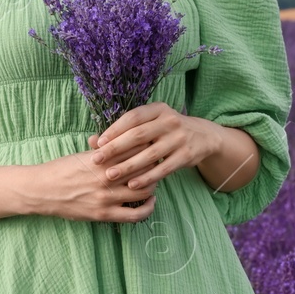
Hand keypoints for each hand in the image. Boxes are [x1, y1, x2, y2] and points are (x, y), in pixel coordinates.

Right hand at [31, 150, 157, 223]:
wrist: (41, 191)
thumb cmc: (61, 169)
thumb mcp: (83, 154)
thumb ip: (104, 149)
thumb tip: (119, 137)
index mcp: (102, 158)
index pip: (137, 149)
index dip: (148, 147)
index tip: (151, 148)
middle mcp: (107, 177)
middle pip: (145, 168)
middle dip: (153, 165)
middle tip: (155, 165)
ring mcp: (106, 197)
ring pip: (144, 190)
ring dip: (152, 185)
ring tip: (152, 182)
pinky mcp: (104, 214)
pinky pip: (136, 215)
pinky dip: (148, 208)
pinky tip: (150, 201)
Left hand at [88, 102, 221, 194]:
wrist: (203, 137)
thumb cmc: (166, 130)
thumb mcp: (151, 123)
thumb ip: (125, 130)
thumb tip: (92, 140)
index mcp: (158, 109)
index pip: (133, 117)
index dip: (114, 129)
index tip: (98, 143)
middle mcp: (170, 121)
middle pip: (138, 135)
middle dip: (115, 148)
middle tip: (97, 160)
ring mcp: (180, 138)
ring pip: (149, 154)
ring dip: (128, 166)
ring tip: (110, 175)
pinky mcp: (186, 155)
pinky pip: (163, 168)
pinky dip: (147, 177)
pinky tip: (132, 184)